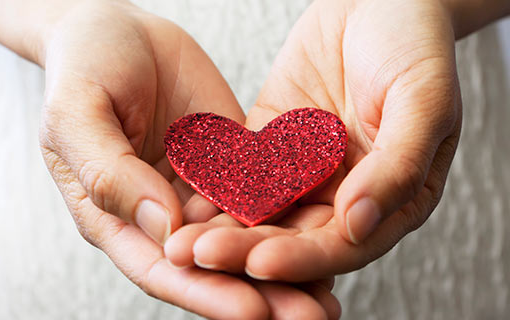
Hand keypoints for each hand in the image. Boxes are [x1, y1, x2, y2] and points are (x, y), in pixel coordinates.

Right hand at [37, 0, 339, 317]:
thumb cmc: (85, 68)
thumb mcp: (79, 114)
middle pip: (214, 265)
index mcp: (120, 216)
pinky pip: (262, 189)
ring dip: (286, 265)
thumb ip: (110, 173)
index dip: (207, 292)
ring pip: (246, 235)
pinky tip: (326, 231)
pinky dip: (292, 213)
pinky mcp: (231, 160)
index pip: (164, 268)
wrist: (118, 32)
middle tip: (311, 315)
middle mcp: (166, 212)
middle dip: (262, 294)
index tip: (254, 310)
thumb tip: (162, 225)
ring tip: (329, 292)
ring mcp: (201, 187)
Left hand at [164, 0, 461, 281]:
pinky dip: (215, 184)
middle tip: (200, 256)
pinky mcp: (272, 143)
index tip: (260, 264)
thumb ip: (398, 166)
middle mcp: (342, 194)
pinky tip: (185, 195)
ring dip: (222, 227)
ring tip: (180, 240)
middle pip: (293, 237)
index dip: (303, 259)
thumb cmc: (415, 46)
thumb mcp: (423, 101)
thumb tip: (359, 226)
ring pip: (262, 210)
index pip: (344, 245)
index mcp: (389, 198)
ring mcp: (305, 170)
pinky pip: (242, 169)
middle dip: (247, 250)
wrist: (378, 2)